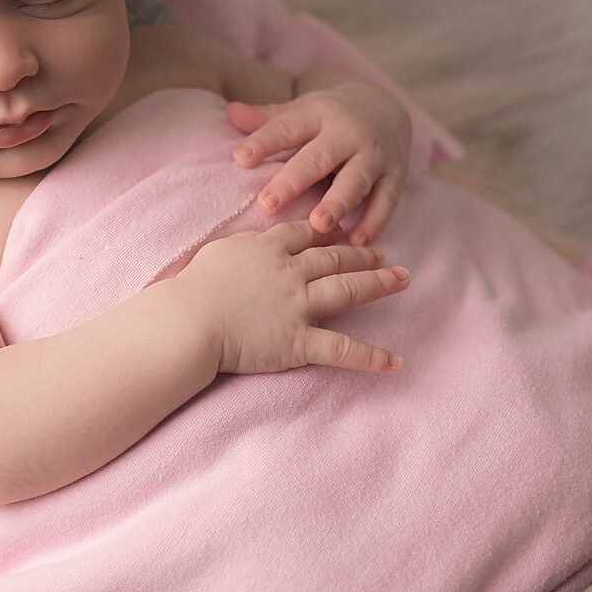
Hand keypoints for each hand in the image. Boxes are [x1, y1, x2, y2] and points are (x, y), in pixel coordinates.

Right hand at [174, 219, 409, 375]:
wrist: (189, 320)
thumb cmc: (194, 288)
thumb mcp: (219, 252)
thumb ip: (245, 247)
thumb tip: (254, 245)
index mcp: (268, 248)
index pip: (306, 234)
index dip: (328, 231)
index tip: (344, 230)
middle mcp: (290, 271)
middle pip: (334, 257)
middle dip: (362, 254)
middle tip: (383, 254)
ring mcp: (298, 305)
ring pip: (347, 289)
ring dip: (378, 284)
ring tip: (402, 280)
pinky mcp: (299, 340)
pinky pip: (341, 349)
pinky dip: (370, 356)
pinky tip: (394, 361)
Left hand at [227, 81, 412, 245]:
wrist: (384, 108)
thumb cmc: (327, 118)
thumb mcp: (299, 110)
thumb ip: (266, 118)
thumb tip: (230, 113)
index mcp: (317, 116)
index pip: (287, 128)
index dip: (264, 142)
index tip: (240, 158)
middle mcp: (347, 134)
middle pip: (318, 158)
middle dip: (293, 181)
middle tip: (267, 204)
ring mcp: (374, 155)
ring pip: (356, 180)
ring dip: (339, 203)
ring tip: (319, 224)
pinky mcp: (395, 174)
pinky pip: (386, 200)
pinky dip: (374, 221)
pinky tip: (357, 242)